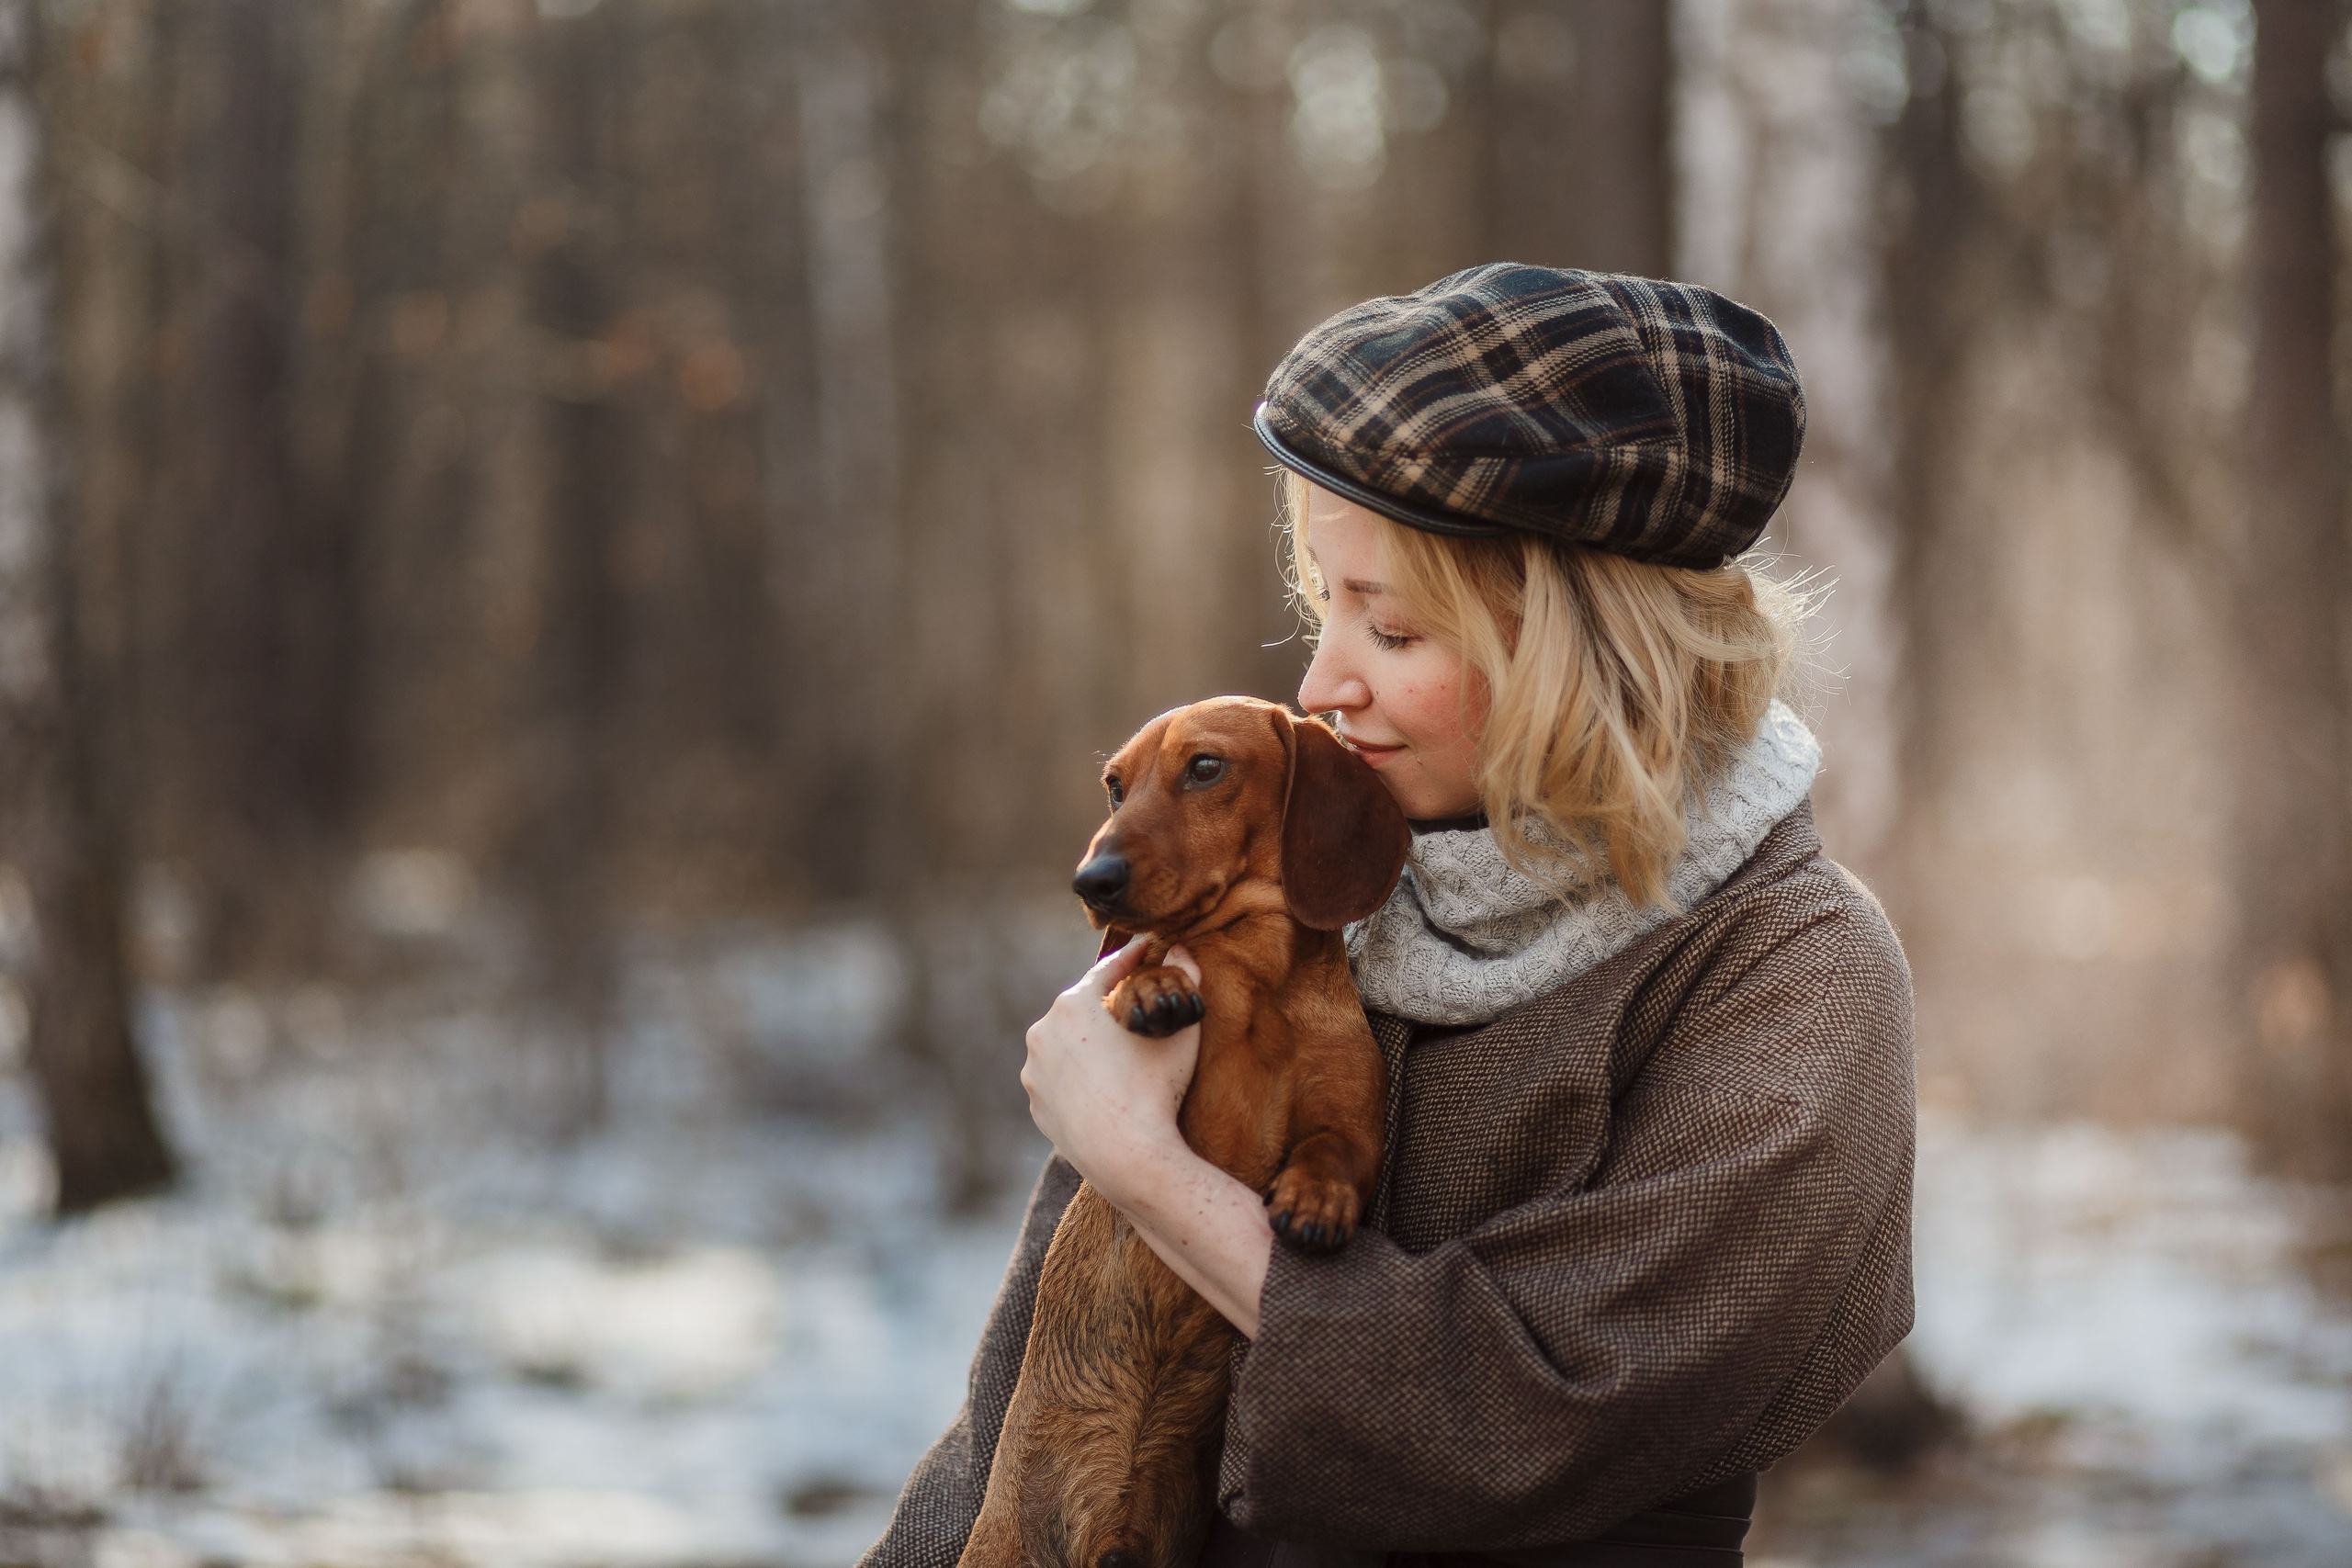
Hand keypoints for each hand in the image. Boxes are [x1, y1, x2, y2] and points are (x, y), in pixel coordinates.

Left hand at [1021, 936, 1202, 1204]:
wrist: (1129, 1158)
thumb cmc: (1156, 1090)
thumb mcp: (1181, 1030)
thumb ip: (1187, 981)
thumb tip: (1185, 951)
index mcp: (1073, 1006)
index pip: (1106, 970)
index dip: (1131, 956)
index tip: (1147, 947)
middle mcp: (1043, 1032)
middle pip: (1081, 1007)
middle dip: (1107, 1002)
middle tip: (1135, 1000)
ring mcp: (1035, 1071)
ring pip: (1066, 1045)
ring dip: (1088, 1041)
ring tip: (1117, 1048)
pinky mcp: (1037, 1104)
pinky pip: (1059, 1079)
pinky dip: (1078, 1076)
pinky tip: (1102, 1084)